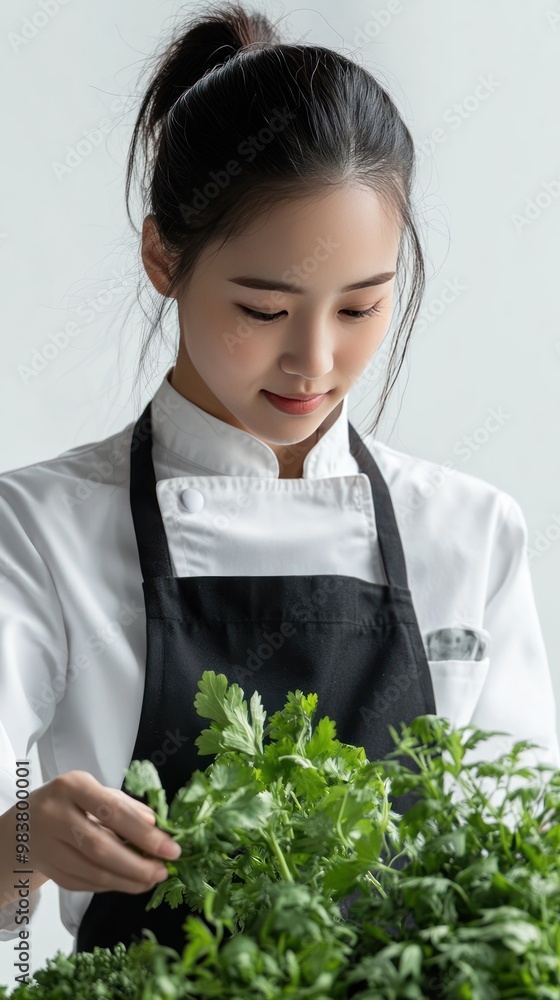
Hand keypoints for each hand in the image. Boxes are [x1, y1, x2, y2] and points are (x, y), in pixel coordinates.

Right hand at [26, 770, 179, 893]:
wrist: (25, 822)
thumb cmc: (70, 802)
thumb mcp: (95, 791)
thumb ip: (125, 806)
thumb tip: (155, 825)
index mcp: (71, 786)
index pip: (112, 811)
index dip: (144, 833)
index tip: (171, 849)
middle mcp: (54, 815)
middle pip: (100, 848)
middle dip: (137, 865)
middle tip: (163, 871)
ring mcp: (47, 845)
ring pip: (91, 871)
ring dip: (127, 880)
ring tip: (151, 879)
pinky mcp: (48, 869)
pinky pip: (84, 883)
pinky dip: (110, 886)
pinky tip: (128, 882)